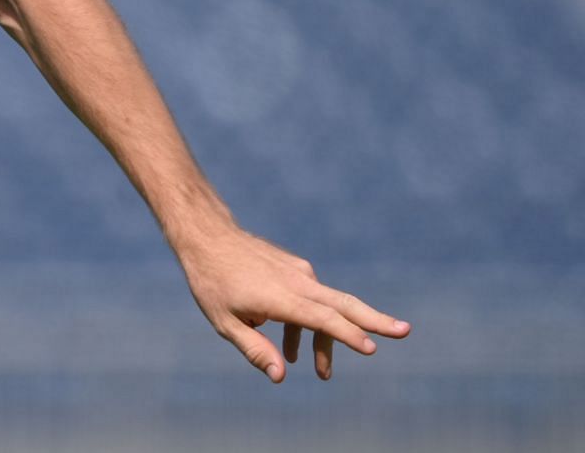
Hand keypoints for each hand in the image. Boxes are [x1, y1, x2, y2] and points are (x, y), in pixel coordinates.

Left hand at [177, 224, 409, 381]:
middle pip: (344, 304)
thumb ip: (255, 349)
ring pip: (330, 306)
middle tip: (405, 331)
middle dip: (375, 320)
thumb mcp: (224, 322)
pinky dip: (310, 324)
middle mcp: (297, 282)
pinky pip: (312, 300)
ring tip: (320, 372)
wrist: (207, 236)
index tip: (371, 348)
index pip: (322, 318)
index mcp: (280, 297)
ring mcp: (299, 273)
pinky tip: (293, 348)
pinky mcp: (295, 270)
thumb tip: (281, 376)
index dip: (347, 334)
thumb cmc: (212, 282)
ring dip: (330, 339)